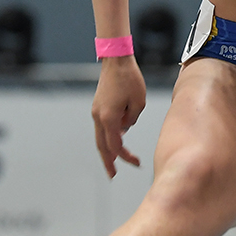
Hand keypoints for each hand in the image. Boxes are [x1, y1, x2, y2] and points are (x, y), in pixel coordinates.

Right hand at [91, 57, 146, 176]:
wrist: (116, 60)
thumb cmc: (130, 79)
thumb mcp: (139, 102)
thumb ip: (132, 119)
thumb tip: (125, 127)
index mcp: (109, 118)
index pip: (116, 146)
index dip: (126, 157)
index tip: (137, 163)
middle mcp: (99, 117)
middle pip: (102, 146)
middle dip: (108, 162)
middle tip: (112, 175)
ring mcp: (96, 111)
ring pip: (99, 137)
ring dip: (107, 150)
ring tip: (113, 162)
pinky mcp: (98, 106)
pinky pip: (102, 127)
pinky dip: (107, 137)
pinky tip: (117, 141)